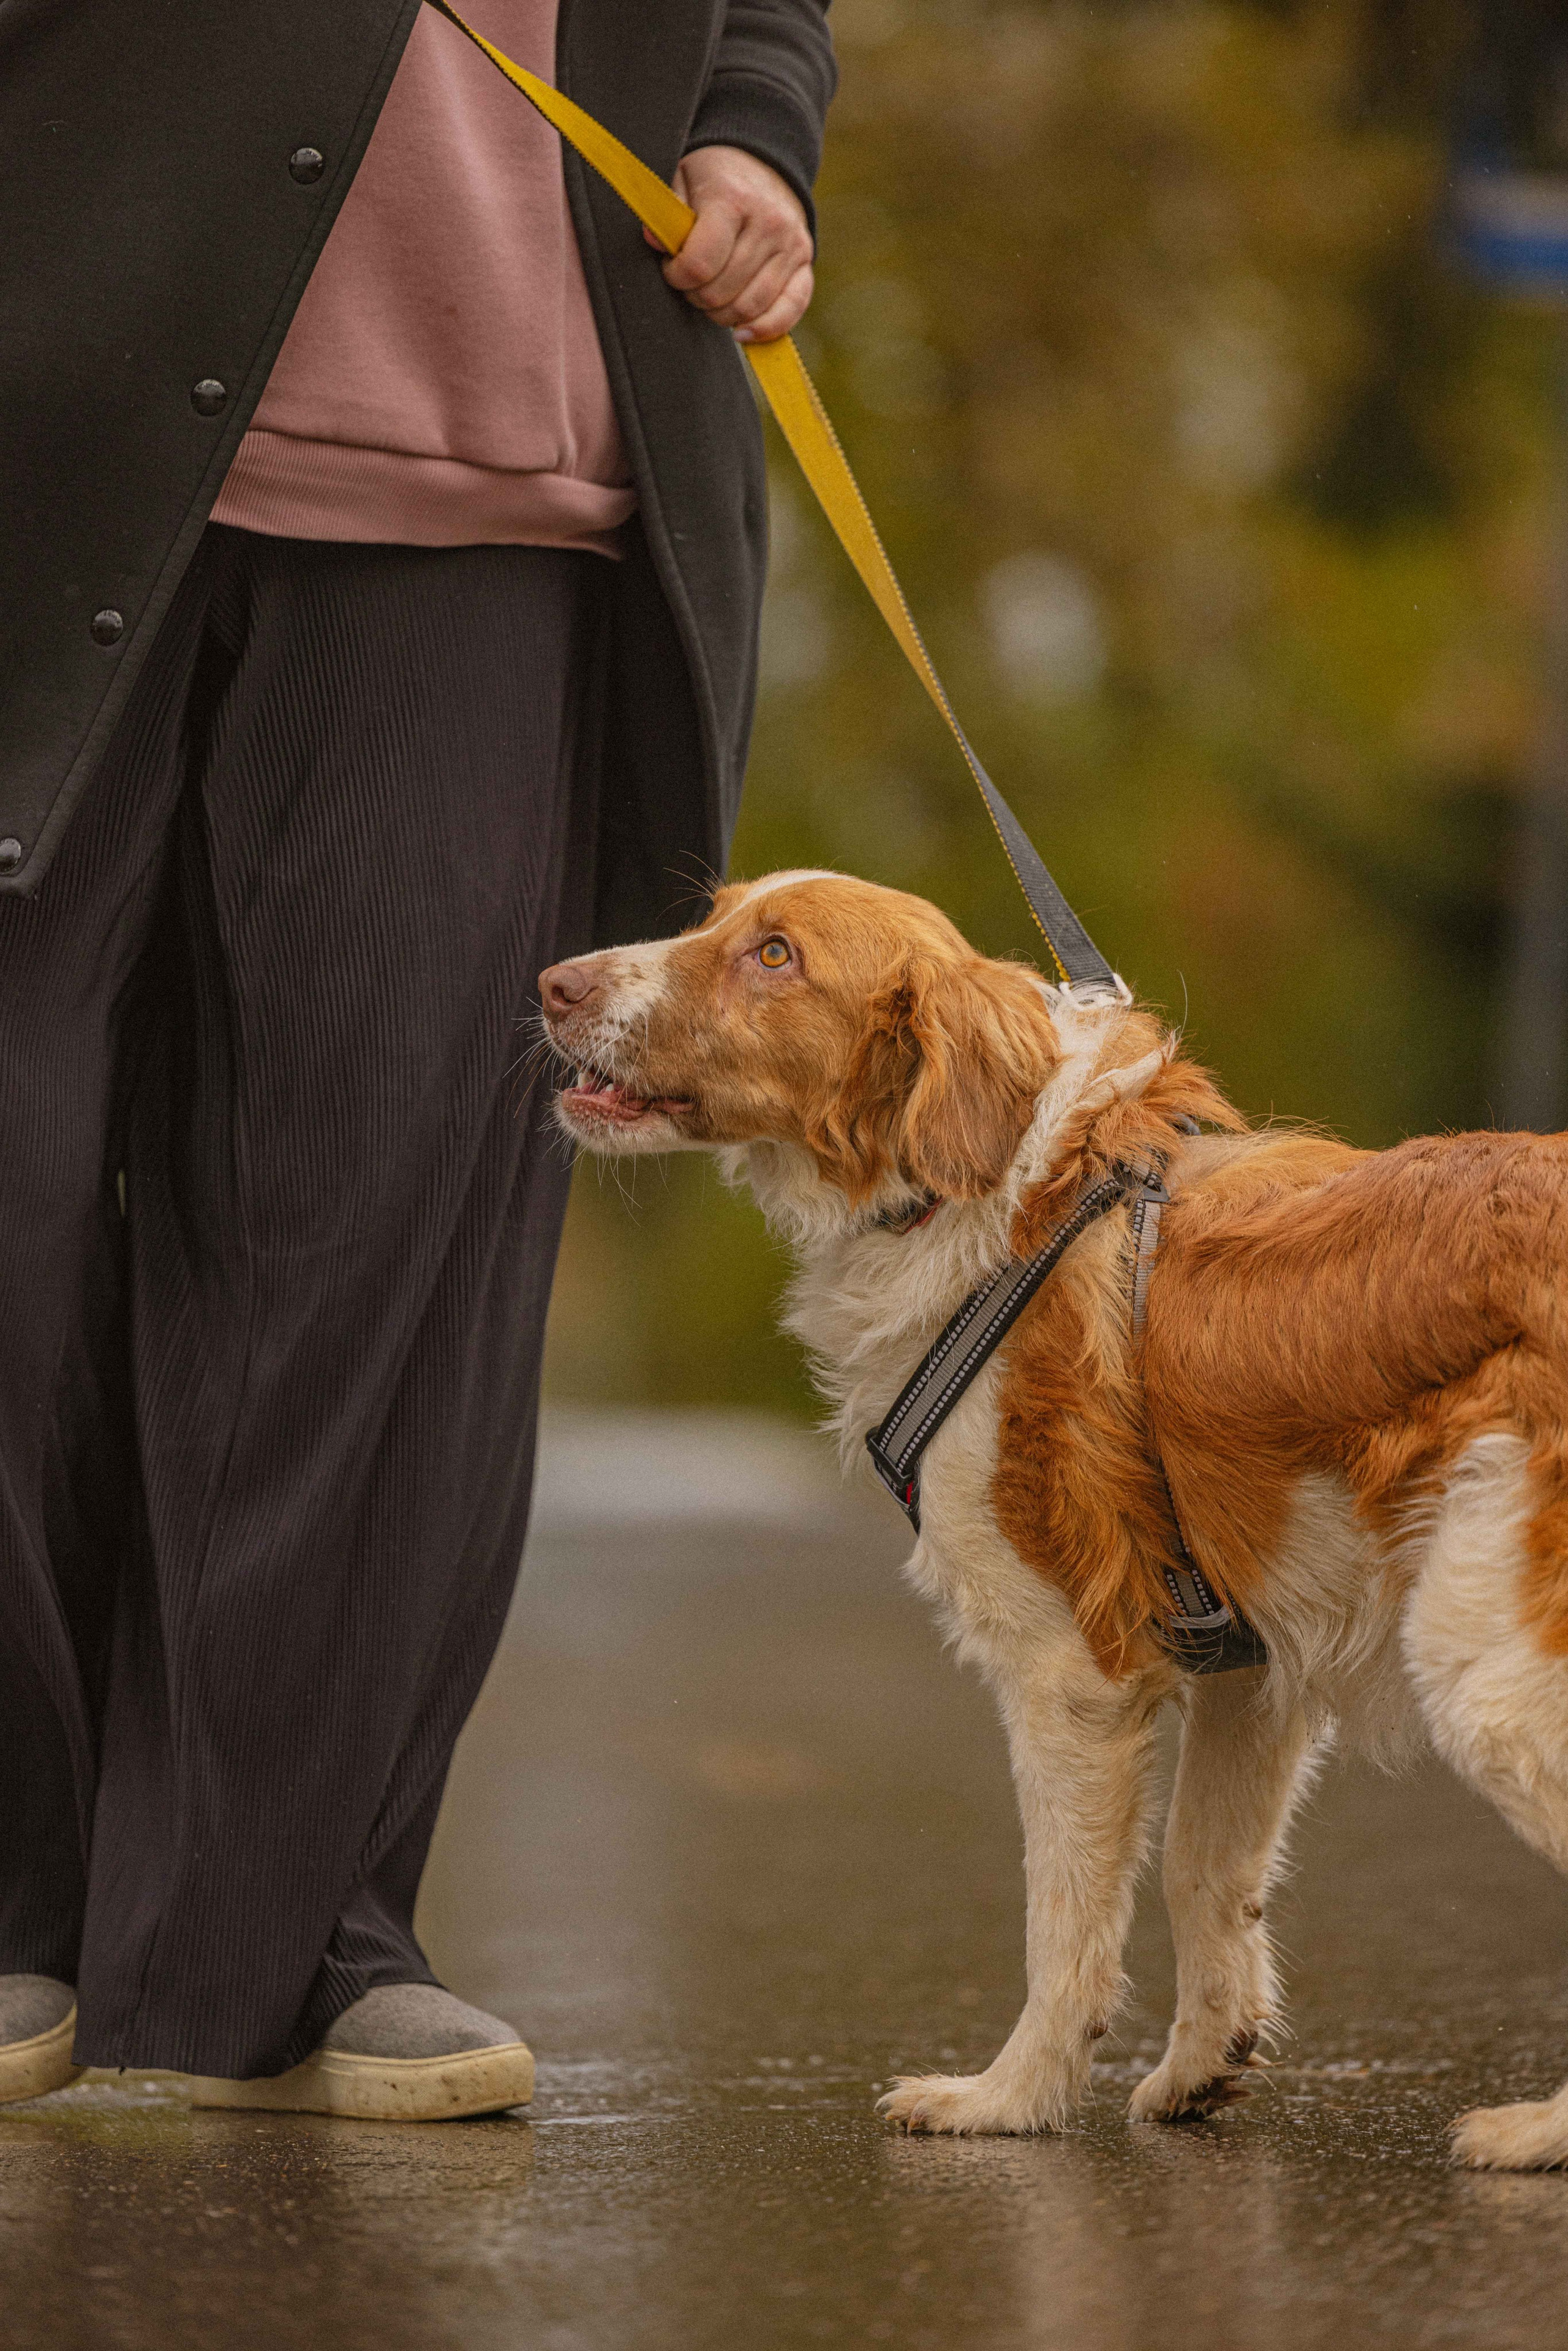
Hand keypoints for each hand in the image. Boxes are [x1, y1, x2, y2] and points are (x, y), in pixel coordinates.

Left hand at [646, 145, 813, 342]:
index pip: (700, 264)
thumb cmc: (714, 178)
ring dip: (722, 313)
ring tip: (711, 295)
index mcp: (733, 198)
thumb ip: (667, 212)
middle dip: (697, 295)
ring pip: (749, 307)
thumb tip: (653, 240)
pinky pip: (789, 310)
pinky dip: (764, 329)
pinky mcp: (805, 263)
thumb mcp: (683, 178)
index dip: (676, 277)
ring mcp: (791, 244)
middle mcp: (769, 222)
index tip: (672, 269)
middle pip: (721, 291)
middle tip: (691, 282)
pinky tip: (741, 332)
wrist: (762, 163)